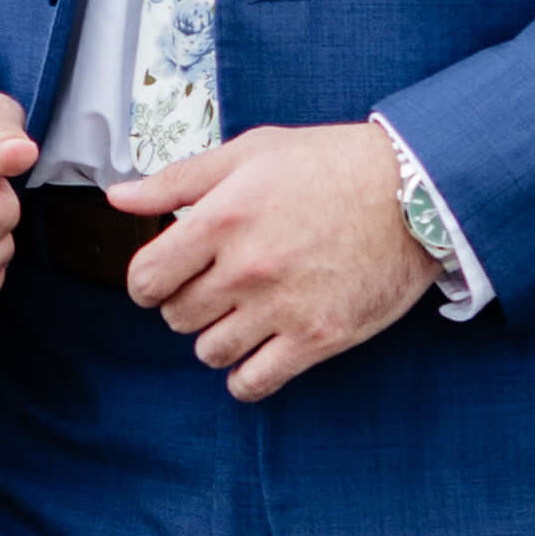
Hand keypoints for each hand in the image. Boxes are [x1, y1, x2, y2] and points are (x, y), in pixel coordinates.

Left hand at [117, 120, 423, 405]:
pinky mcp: (318, 338)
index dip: (147, 283)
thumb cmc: (333, 165)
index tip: (163, 280)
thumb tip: (119, 197)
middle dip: (188, 304)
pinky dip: (245, 376)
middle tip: (216, 287)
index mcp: (222, 218)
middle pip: (176, 318)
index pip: (145, 279)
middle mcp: (246, 268)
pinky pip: (253, 383)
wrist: (416, 191)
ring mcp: (282, 307)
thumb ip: (179, 179)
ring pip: (210, 352)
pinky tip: (259, 352)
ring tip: (243, 314)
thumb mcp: (251, 152)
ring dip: (217, 338)